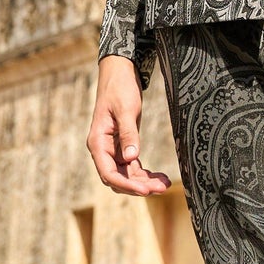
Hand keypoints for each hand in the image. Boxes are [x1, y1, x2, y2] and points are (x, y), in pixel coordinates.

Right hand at [88, 56, 172, 195]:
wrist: (120, 74)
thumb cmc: (120, 88)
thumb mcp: (126, 109)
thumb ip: (128, 134)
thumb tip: (131, 158)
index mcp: (97, 142)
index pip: (109, 173)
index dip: (126, 184)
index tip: (145, 190)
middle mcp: (102, 150)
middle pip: (118, 178)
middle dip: (139, 185)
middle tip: (162, 188)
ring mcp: (112, 150)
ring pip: (127, 174)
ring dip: (145, 181)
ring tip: (166, 184)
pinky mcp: (123, 146)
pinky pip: (133, 166)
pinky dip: (146, 173)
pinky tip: (161, 177)